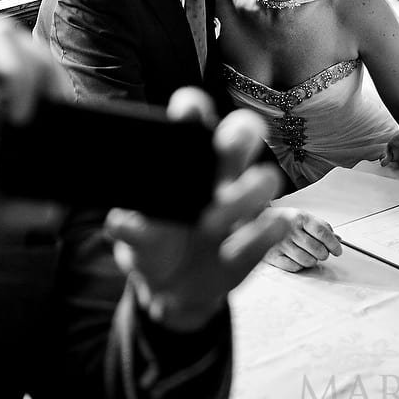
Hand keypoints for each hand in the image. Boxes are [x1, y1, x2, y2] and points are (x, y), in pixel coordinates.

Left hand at [103, 88, 341, 331]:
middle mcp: (222, 171)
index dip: (194, 107)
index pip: (196, 116)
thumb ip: (132, 227)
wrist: (171, 291)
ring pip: (267, 178)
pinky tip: (229, 253)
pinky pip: (277, 224)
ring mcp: (246, 202)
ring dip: (243, 197)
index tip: (186, 114)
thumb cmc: (153, 247)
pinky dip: (258, 238)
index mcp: (188, 157)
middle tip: (222, 151)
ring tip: (209, 225)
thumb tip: (120, 223)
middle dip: (240, 136)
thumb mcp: (137, 237)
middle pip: (246, 131)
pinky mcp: (261, 234)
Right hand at [261, 207, 343, 272]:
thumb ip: (321, 227)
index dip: (333, 244)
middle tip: (321, 253)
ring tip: (307, 254)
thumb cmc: (282, 220)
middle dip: (323, 254)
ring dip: (311, 261)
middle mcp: (289, 229)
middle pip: (317, 249)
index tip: (337, 250)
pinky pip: (294, 267)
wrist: (255, 221)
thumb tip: (337, 239)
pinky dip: (298, 266)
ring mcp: (280, 243)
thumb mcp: (302, 217)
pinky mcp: (273, 256)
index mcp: (299, 217)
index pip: (322, 232)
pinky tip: (295, 258)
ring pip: (307, 260)